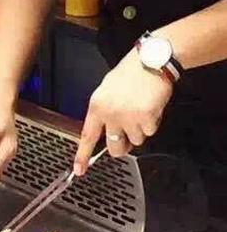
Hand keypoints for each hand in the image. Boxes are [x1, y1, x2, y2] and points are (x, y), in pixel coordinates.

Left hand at [73, 49, 173, 174]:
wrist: (150, 62)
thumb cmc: (129, 74)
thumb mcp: (106, 90)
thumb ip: (104, 111)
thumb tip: (106, 129)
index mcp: (96, 106)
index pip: (87, 136)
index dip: (82, 154)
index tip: (79, 169)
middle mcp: (110, 114)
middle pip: (114, 146)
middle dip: (121, 147)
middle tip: (127, 136)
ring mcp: (128, 118)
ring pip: (136, 140)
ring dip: (140, 130)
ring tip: (140, 109)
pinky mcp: (146, 118)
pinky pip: (150, 131)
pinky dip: (152, 122)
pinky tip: (150, 107)